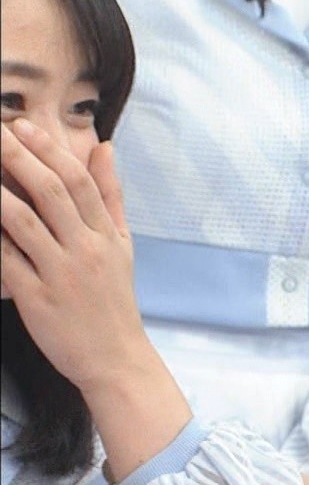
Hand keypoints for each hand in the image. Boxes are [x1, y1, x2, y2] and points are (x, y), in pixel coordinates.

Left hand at [1, 120, 190, 479]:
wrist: (115, 358)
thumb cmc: (114, 301)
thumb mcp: (122, 245)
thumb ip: (111, 195)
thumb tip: (104, 148)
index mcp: (105, 235)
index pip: (79, 183)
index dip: (50, 150)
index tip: (22, 126)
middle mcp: (85, 250)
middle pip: (51, 194)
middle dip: (19, 159)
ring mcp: (61, 274)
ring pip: (23, 223)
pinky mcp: (36, 299)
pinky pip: (5, 263)